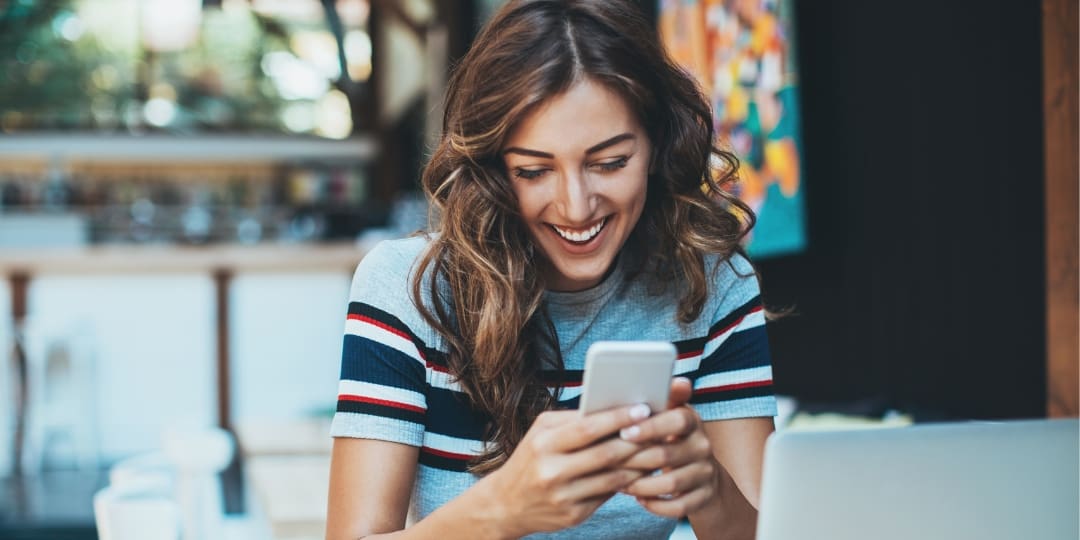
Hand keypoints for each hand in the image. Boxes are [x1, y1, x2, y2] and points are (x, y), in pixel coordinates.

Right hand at [479, 404, 650, 536]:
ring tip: (658, 448)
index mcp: (543, 444)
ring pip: (613, 477)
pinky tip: (641, 471)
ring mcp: (564, 497)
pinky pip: (608, 495)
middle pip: (606, 454)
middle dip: (637, 440)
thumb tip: (613, 407)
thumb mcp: (541, 433)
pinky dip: (628, 482)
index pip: (587, 428)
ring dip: (639, 463)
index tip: (643, 408)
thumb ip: (572, 420)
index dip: (618, 418)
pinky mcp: (574, 515)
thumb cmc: (530, 458)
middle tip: (661, 427)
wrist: (506, 504)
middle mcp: (552, 472)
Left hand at [618, 377, 719, 517]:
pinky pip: (678, 506)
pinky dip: (655, 505)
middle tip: (608, 463)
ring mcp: (706, 472)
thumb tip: (643, 384)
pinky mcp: (704, 497)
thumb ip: (655, 402)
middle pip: (667, 454)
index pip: (677, 419)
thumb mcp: (666, 416)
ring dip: (641, 485)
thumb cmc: (671, 439)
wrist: (704, 476)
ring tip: (619, 483)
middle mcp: (703, 445)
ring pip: (671, 483)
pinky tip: (639, 498)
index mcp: (691, 420)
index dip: (651, 427)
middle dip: (634, 460)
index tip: (624, 432)